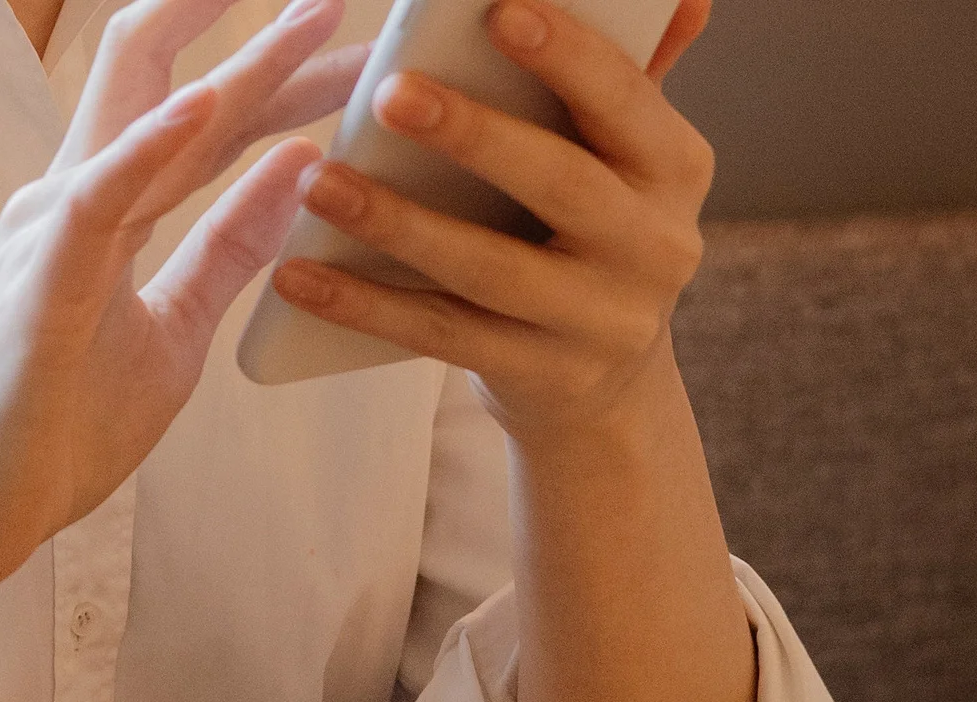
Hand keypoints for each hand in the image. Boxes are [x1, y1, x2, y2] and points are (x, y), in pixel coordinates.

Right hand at [0, 0, 367, 622]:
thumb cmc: (58, 428)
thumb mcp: (173, 335)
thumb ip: (224, 256)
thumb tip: (293, 179)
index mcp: (106, 216)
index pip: (202, 124)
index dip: (276, 77)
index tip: (353, 50)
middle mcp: (74, 202)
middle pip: (177, 92)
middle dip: (267, 43)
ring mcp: (50, 238)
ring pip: (144, 123)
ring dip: (235, 69)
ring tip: (316, 18)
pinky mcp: (39, 290)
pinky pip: (96, 204)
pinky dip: (147, 149)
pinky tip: (204, 104)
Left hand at [270, 0, 713, 444]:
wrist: (605, 388)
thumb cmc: (589, 239)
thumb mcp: (621, 164)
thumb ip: (623, 82)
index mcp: (674, 170)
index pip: (626, 101)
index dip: (568, 56)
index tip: (498, 9)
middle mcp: (654, 250)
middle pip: (559, 184)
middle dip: (473, 135)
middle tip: (392, 94)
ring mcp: (600, 326)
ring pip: (489, 270)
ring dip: (399, 224)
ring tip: (320, 184)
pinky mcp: (541, 380)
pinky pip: (442, 335)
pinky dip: (367, 306)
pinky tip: (303, 277)